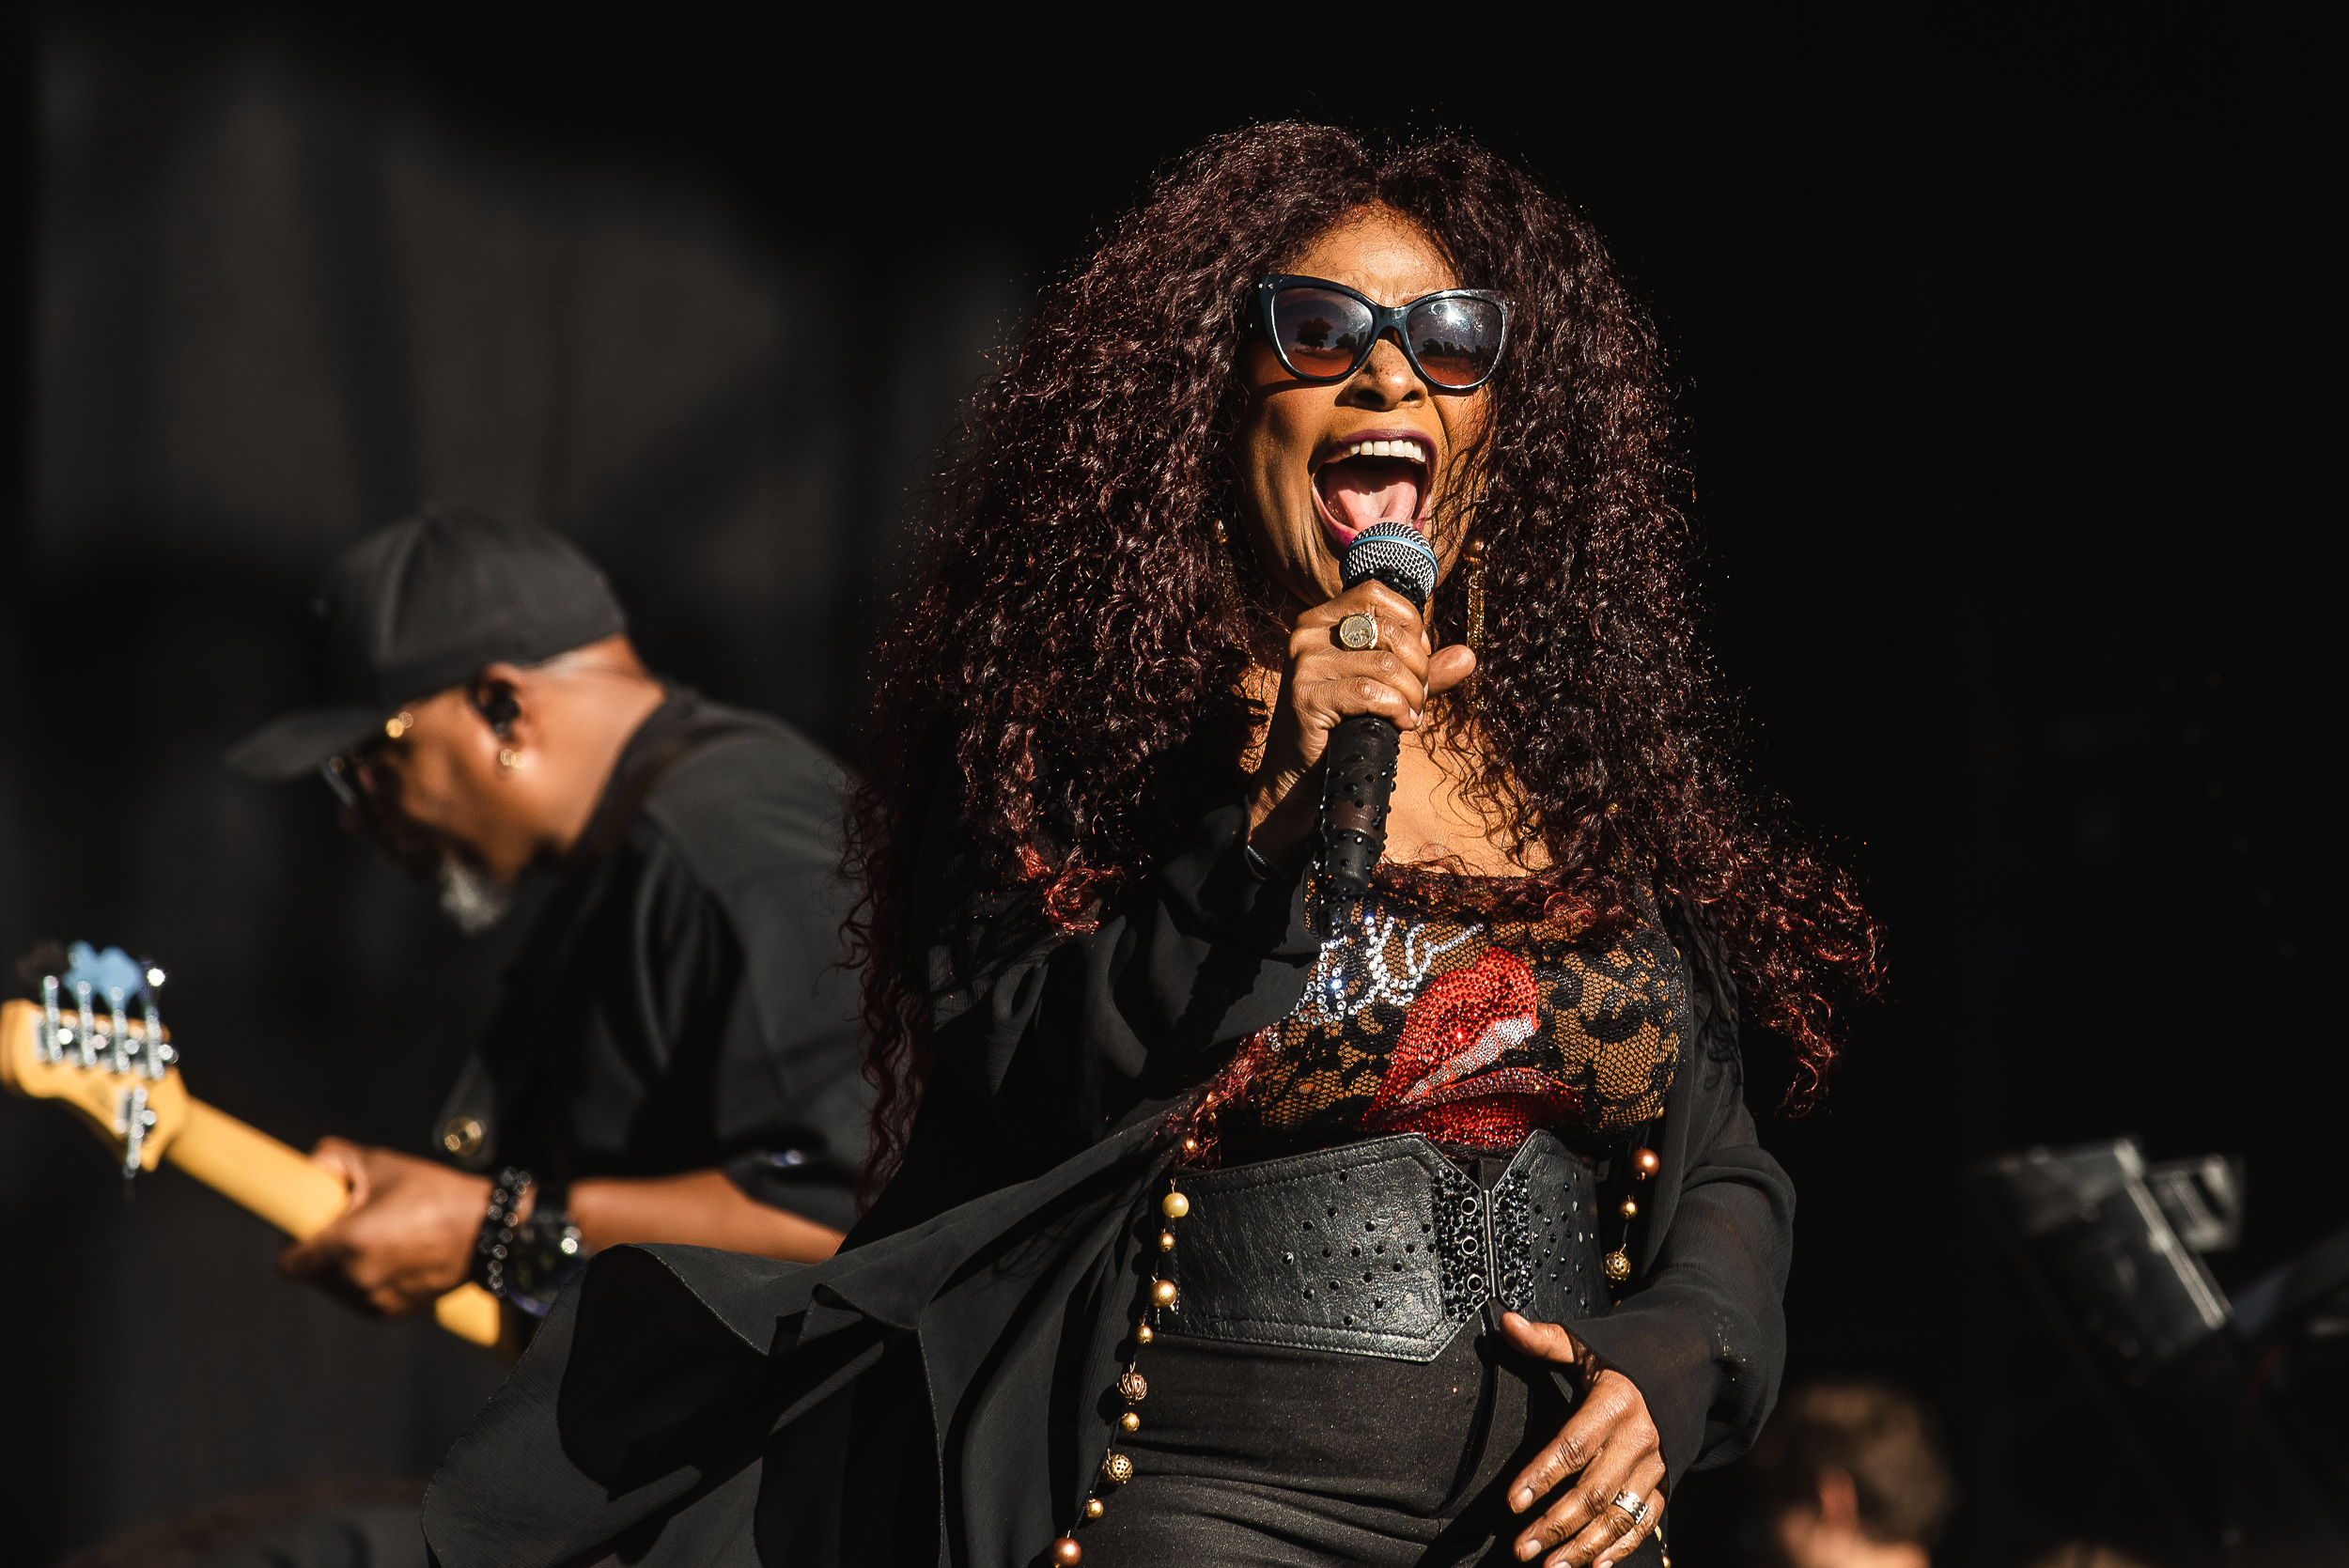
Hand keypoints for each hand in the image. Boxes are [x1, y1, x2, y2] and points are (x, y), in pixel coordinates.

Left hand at [279, 1138, 491, 1316]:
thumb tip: (310, 1167)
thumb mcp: (383, 1163)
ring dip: (345, 1268)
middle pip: (312, 1274)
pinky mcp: (391, 1313)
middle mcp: (355, 1280)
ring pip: (336, 1288)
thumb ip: (334, 1159)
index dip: (294, 1244)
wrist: (489, 1230)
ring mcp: (374, 1301)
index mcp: (346, 1244)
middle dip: (325, 1251)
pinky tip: (396, 1257)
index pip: (287, 1264)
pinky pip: (362, 1298)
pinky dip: (369, 1281)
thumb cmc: (436, 1194)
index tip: (310, 1230)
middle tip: (354, 1225)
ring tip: (381, 1239)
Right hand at [1246, 579, 1475, 859]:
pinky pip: (1370, 694)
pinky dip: (1397, 710)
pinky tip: (1399, 724)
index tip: (1417, 661)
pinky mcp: (1306, 696)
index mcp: (1323, 619)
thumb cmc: (1344, 725)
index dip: (1411, 625)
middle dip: (1419, 668)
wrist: (1298, 774)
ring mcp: (1304, 663)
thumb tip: (1469, 656)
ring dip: (1412, 696)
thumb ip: (1423, 670)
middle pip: (1389, 631)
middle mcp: (1308, 632)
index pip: (1376, 594)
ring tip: (1410, 715)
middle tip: (1418, 698)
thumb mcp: (1387, 689)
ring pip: (1386, 666)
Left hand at [1502, 1311, 1665, 1566]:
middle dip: (1556, 1524)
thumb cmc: (1629, 1352)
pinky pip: (1646, 1522)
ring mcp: (1657, 1464)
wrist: (1694, 1362)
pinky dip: (1622, 1547)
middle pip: (1594, 1491)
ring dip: (1584, 1545)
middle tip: (1521, 1548)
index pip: (1574, 1444)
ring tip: (1549, 1567)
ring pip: (1620, 1515)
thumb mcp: (1588, 1342)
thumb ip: (1545, 1340)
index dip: (1542, 1474)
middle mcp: (1640, 1438)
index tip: (1513, 1501)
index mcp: (1617, 1401)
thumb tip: (1505, 1321)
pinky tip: (1594, 1565)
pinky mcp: (1667, 1482)